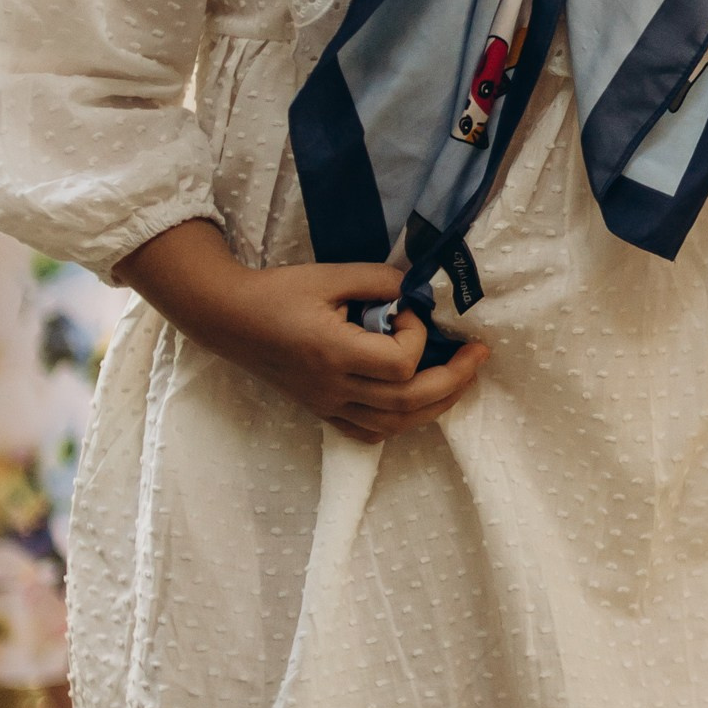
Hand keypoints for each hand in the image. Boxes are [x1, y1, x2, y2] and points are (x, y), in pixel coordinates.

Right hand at [121, 229, 489, 443]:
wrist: (229, 319)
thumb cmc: (278, 292)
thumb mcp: (329, 275)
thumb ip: (379, 280)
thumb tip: (418, 289)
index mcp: (334, 353)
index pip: (400, 364)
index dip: (418, 335)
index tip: (407, 309)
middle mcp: (333, 387)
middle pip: (409, 403)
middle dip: (455, 380)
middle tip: (479, 354)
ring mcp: (328, 405)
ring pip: (395, 425)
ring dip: (437, 405)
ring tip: (461, 379)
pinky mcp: (323, 411)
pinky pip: (371, 432)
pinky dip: (402, 421)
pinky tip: (417, 400)